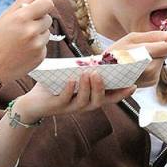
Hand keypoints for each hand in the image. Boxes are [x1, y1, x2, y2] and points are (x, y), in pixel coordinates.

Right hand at [0, 0, 52, 81]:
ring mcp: (37, 45)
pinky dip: (36, 47)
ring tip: (21, 41)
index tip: (37, 9)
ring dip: (38, 34)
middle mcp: (31, 31)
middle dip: (38, 21)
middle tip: (23, 28)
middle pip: (48, 18)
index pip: (47, 4)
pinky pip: (44, 46)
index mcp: (21, 17)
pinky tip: (23, 51)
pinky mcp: (40, 57)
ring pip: (47, 33)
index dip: (43, 5)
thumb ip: (21, 2)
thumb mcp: (4, 18)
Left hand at [12, 77, 135, 120]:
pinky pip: (65, 99)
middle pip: (99, 101)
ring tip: (88, 74)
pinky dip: (69, 89)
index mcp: (90, 98)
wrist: (33, 101)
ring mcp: (70, 107)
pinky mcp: (57, 106)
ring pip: (84, 101)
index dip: (122, 94)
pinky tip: (71, 81)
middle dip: (101, 87)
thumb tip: (95, 59)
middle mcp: (83, 105)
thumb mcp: (72, 77)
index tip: (133, 86)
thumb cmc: (55, 87)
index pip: (110, 98)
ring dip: (88, 87)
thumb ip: (83, 70)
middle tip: (100, 74)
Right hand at [109, 31, 166, 87]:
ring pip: (163, 60)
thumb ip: (152, 36)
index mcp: (143, 55)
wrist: (105, 74)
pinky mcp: (152, 82)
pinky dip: (152, 64)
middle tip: (144, 46)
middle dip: (160, 48)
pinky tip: (140, 65)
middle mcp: (149, 69)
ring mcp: (151, 77)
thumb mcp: (131, 39)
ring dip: (156, 56)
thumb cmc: (116, 53)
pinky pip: (159, 68)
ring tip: (139, 57)